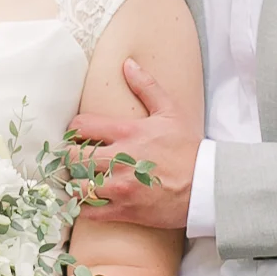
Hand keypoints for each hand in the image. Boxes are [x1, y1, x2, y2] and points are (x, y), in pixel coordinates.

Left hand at [71, 56, 199, 228]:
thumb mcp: (170, 112)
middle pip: (72, 158)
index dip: (73, 131)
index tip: (77, 136)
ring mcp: (121, 187)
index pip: (81, 126)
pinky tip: (88, 202)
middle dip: (70, 158)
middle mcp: (120, 160)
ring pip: (78, 186)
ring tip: (81, 181)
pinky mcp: (125, 210)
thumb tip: (127, 64)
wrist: (207, 186)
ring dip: (76, 184)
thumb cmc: (188, 148)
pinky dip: (84, 208)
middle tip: (75, 160)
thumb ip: (146, 86)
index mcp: (127, 133)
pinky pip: (90, 211)